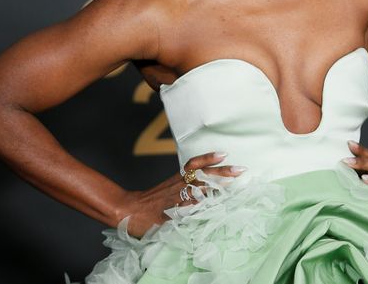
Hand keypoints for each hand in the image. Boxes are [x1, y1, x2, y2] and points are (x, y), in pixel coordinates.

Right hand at [120, 151, 244, 236]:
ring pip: (200, 191)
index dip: (208, 158)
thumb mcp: (166, 192)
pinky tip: (216, 208)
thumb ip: (183, 190)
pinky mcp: (173, 213)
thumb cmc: (148, 202)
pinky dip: (202, 208)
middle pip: (202, 176)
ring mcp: (176, 200)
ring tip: (234, 185)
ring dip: (218, 188)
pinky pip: (190, 210)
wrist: (127, 210)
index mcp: (176, 180)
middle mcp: (178, 187)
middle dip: (222, 172)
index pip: (193, 164)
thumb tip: (203, 189)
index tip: (224, 153)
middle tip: (240, 169)